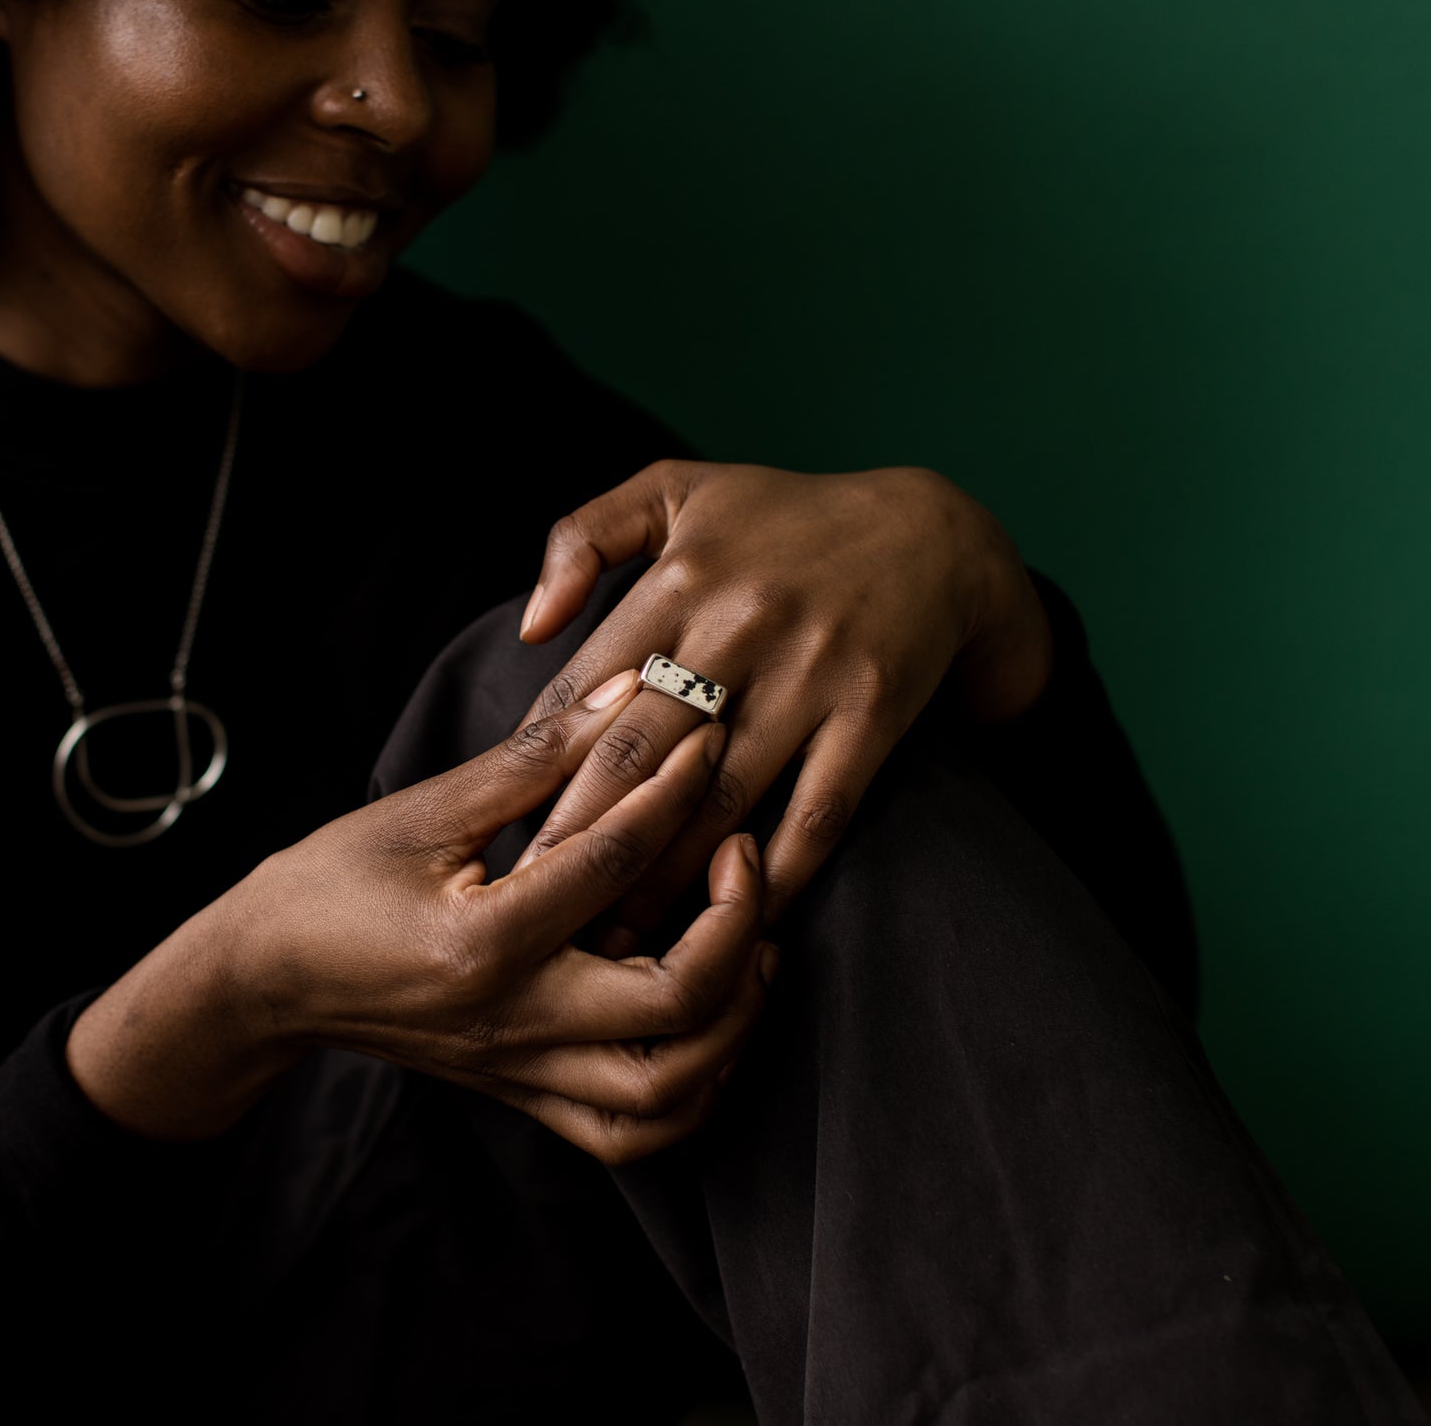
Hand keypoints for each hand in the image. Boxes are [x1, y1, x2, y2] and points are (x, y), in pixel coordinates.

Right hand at [71, 671, 774, 1164]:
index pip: (614, 861)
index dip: (677, 788)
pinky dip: (694, 1088)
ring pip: (669, 1092)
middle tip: (743, 858)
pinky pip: (634, 1132)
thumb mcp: (423, 811)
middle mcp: (512, 1020)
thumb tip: (629, 692)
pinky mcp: (524, 1095)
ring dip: (735, 1022)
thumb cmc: (330, 886)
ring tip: (751, 946)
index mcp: (481, 941)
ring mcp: (521, 1070)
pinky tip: (713, 1025)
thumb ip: (535, 758)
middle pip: (675, 1005)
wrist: (266, 981)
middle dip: (738, 928)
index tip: (709, 738)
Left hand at [514, 461, 1051, 939]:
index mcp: (680, 579)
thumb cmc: (783, 516)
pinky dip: (773, 875)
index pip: (584, 691)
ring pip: (718, 799)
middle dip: (578, 839)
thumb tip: (531, 626)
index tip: (496, 832)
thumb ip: (583, 537)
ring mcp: (811, 675)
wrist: (934, 531)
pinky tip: (729, 922)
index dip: (535, 769)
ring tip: (611, 940)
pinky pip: (817, 814)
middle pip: (638, 754)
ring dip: (662, 879)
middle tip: (529, 909)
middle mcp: (741, 626)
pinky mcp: (872, 715)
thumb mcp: (677, 490)